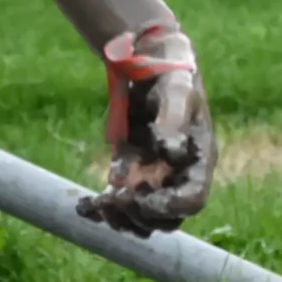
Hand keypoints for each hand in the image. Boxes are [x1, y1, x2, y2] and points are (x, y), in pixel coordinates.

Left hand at [77, 23, 217, 235]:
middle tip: (113, 199)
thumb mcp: (176, 91)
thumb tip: (170, 152)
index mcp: (198, 159)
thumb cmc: (171, 75)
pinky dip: (100, 209)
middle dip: (139, 216)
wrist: (150, 62)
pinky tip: (83, 206)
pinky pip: (118, 203)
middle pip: (166, 218)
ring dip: (118, 218)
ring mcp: (153, 177)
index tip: (142, 200)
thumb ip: (173, 120)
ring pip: (141, 218)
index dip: (170, 207)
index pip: (192, 199)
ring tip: (96, 204)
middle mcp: (177, 175)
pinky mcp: (129, 173)